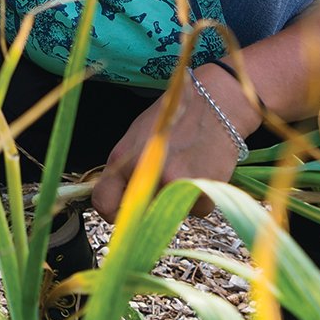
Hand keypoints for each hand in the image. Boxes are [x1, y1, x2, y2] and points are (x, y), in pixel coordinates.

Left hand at [90, 66, 261, 220]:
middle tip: (163, 182)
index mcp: (122, 159)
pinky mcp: (202, 192)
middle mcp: (145, 175)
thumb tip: (118, 197)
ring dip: (176, 200)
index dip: (111, 212)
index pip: (103, 202)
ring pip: (170, 212)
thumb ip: (125, 169)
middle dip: (148, 206)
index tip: (119, 212)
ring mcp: (174, 185)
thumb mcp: (137, 137)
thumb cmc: (174, 117)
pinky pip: (196, 210)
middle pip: (139, 214)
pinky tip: (203, 171)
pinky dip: (200, 198)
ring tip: (186, 168)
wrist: (216, 105)